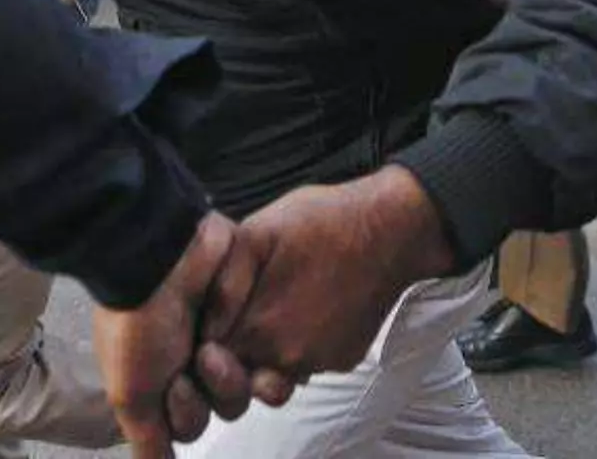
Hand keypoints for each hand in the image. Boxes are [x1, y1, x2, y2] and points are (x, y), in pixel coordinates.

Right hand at [92, 212, 265, 456]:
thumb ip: (149, 442)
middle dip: (213, 391)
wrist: (158, 257)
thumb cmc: (136, 326)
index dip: (186, 416)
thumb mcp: (130, 395)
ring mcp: (228, 337)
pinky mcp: (255, 311)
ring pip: (251, 384)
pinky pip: (277, 352)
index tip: (173, 387)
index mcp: (163, 379)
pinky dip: (261, 349)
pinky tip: (243, 332)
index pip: (189, 424)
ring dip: (231, 371)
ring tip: (213, 343)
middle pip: (225, 407)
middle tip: (197, 360)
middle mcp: (195, 360)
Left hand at [206, 166, 454, 380]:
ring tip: (280, 305)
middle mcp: (286, 359)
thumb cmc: (320, 221)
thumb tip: (206, 327)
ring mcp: (318, 364)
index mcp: (257, 330)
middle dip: (234, 352)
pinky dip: (302, 345)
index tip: (210, 322)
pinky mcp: (343, 360)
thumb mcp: (257, 232)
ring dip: (269, 351)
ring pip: (275, 371)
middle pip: (242, 373)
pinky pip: (308, 364)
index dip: (205, 343)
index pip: (210, 361)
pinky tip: (310, 308)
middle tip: (246, 308)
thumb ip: (223, 283)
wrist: (391, 229)